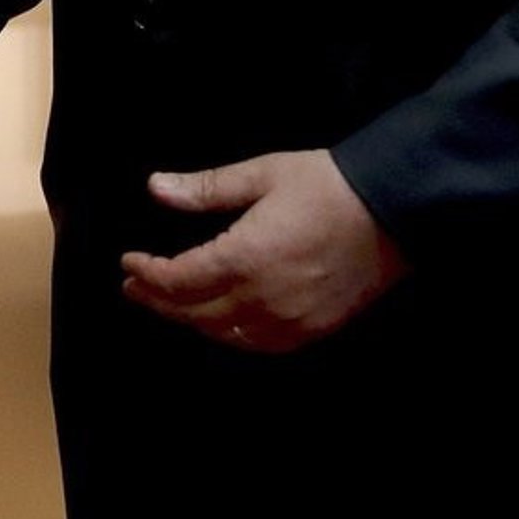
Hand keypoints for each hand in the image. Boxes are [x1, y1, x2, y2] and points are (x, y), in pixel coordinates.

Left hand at [121, 148, 406, 354]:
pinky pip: (258, 344)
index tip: (127, 263)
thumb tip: (155, 188)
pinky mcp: (312, 330)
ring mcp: (289, 320)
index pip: (180, 280)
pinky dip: (229, 335)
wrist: (390, 209)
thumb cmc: (324, 184)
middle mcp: (262, 299)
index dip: (148, 274)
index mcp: (244, 258)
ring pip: (224, 334)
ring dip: (191, 320)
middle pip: (195, 312)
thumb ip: (205, 189)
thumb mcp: (261, 174)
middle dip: (160, 301)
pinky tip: (219, 321)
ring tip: (169, 303)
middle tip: (136, 287)